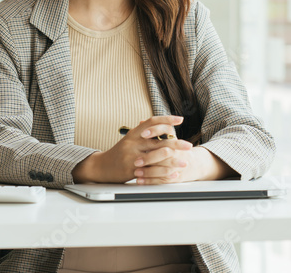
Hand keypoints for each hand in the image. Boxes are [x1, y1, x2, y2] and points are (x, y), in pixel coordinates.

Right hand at [72, 115, 192, 183]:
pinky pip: (152, 170)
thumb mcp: (130, 139)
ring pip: (158, 155)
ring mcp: (132, 156)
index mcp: (134, 133)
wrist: (101, 167)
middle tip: (189, 145)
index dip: (167, 119)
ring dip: (174, 159)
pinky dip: (164, 171)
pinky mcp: (132, 169)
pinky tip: (173, 173)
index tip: (180, 119)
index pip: (152, 121)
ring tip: (185, 161)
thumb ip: (144, 133)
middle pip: (159, 140)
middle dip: (177, 143)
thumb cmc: (119, 153)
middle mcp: (133, 142)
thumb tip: (162, 125)